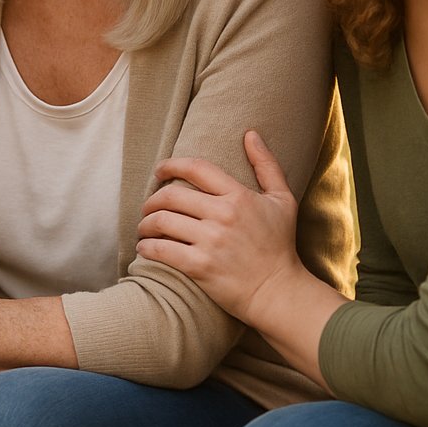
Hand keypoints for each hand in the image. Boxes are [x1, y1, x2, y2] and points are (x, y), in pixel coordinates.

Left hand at [135, 130, 305, 323]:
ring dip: (145, 224)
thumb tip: (251, 134)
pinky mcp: (200, 266)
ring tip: (144, 228)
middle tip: (148, 207)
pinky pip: (162, 250)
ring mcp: (210, 241)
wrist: (279, 293)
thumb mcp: (282, 200)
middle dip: (152, 199)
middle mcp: (222, 215)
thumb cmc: (280, 246)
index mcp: (238, 196)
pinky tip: (145, 248)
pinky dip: (147, 247)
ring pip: (162, 221)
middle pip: (171, 195)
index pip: (195, 168)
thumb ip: (267, 165)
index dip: (170, 165)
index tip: (159, 170)